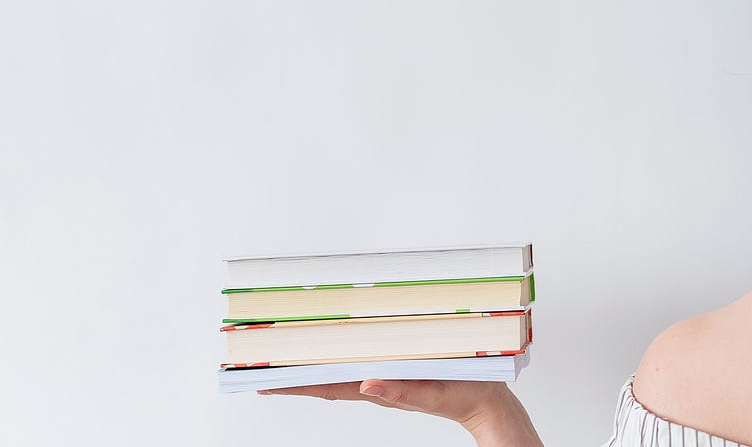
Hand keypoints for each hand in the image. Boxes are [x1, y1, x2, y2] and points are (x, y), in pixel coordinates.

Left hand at [261, 380, 541, 445]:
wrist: (491, 402)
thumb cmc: (465, 395)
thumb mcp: (433, 392)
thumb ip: (401, 391)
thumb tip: (365, 385)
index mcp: (380, 388)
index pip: (326, 387)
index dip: (293, 383)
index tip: (262, 379)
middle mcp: (377, 382)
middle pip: (325, 378)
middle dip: (292, 371)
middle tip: (260, 363)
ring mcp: (386, 377)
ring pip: (339, 370)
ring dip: (312, 363)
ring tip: (284, 354)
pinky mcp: (399, 368)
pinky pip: (360, 362)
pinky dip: (339, 356)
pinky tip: (332, 349)